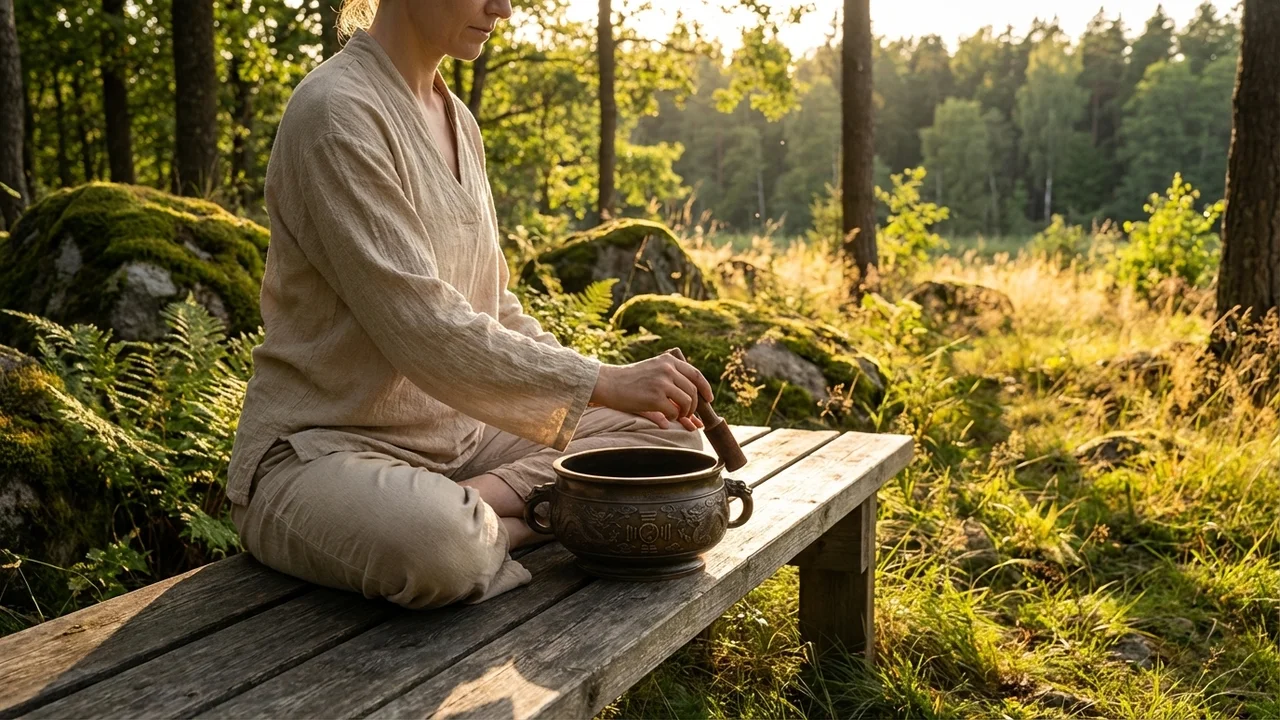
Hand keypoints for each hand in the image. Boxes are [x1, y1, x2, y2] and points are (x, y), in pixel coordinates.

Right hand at [590, 350, 713, 430]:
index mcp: (668, 360)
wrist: (608, 383)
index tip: (709, 399)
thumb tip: (693, 410)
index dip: (705, 388)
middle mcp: (667, 368)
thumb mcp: (653, 373)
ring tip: (676, 416)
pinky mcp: (655, 396)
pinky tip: (665, 417)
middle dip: (693, 406)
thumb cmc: (630, 381)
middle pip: (693, 390)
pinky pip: (674, 412)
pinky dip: (673, 418)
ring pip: (687, 401)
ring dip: (684, 413)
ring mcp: (662, 382)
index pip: (695, 374)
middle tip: (688, 415)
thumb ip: (673, 384)